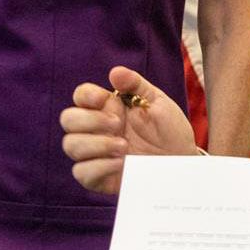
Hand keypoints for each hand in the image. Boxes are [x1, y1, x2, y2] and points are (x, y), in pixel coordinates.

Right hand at [59, 66, 195, 193]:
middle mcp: (96, 129)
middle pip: (68, 119)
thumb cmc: (169, 129)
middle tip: (118, 125)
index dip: (86, 95)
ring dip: (96, 144)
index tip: (103, 99)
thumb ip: (136, 85)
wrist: (182, 161)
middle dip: (89, 120)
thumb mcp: (157, 102)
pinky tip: (120, 164)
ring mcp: (95, 153)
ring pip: (70, 145)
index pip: (81, 95)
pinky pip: (81, 172)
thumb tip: (115, 72)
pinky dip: (98, 167)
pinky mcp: (98, 177)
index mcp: (107, 107)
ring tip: (124, 147)